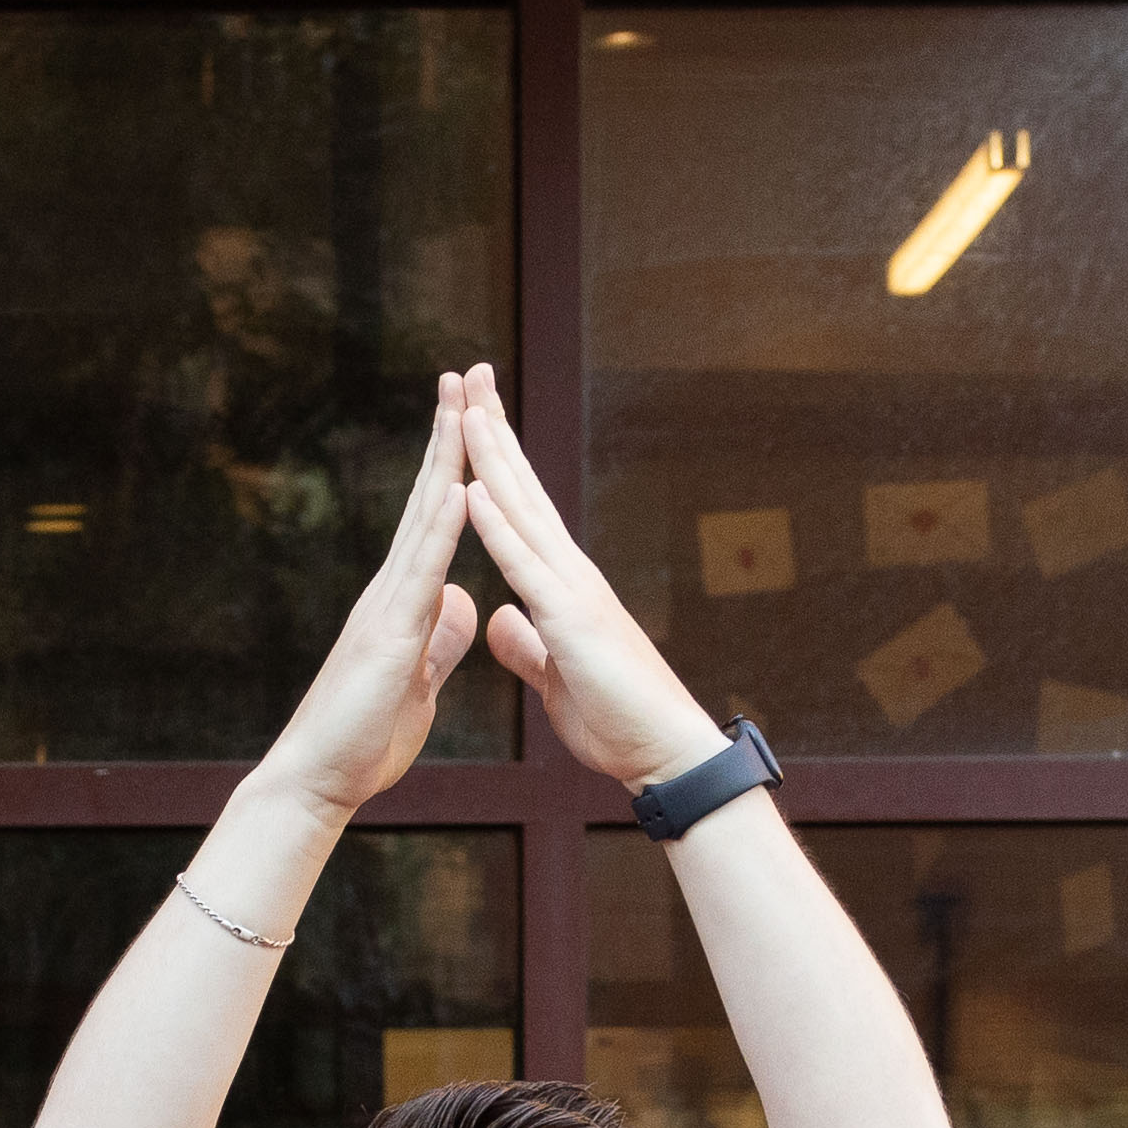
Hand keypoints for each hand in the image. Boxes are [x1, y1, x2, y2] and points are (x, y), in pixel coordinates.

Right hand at [242, 407, 486, 820]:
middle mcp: (391, 591)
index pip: (434, 520)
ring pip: (421, 520)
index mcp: (403, 602)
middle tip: (461, 376)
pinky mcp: (389, 636)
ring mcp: (387, 609)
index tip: (470, 417)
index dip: (453, 466)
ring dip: (444, 460)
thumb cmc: (364, 740)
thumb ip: (440, 637)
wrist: (319, 781)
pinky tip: (458, 487)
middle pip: (425, 499)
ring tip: (460, 404)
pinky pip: (421, 573)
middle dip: (446, 436)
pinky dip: (442, 529)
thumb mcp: (420, 679)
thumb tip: (462, 600)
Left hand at [444, 366, 728, 791]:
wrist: (661, 752)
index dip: (495, 462)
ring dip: (493, 459)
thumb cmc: (615, 719)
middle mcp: (569, 573)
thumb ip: (529, 643)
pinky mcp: (571, 619)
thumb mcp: (554, 675)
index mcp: (561, 586)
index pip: (521, 510)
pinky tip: (472, 491)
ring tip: (466, 409)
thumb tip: (504, 619)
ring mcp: (572, 590)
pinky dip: (497, 527)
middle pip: (523, 489)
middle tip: (471, 375)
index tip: (472, 416)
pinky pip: (525, 565)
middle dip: (495, 431)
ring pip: (523, 512)